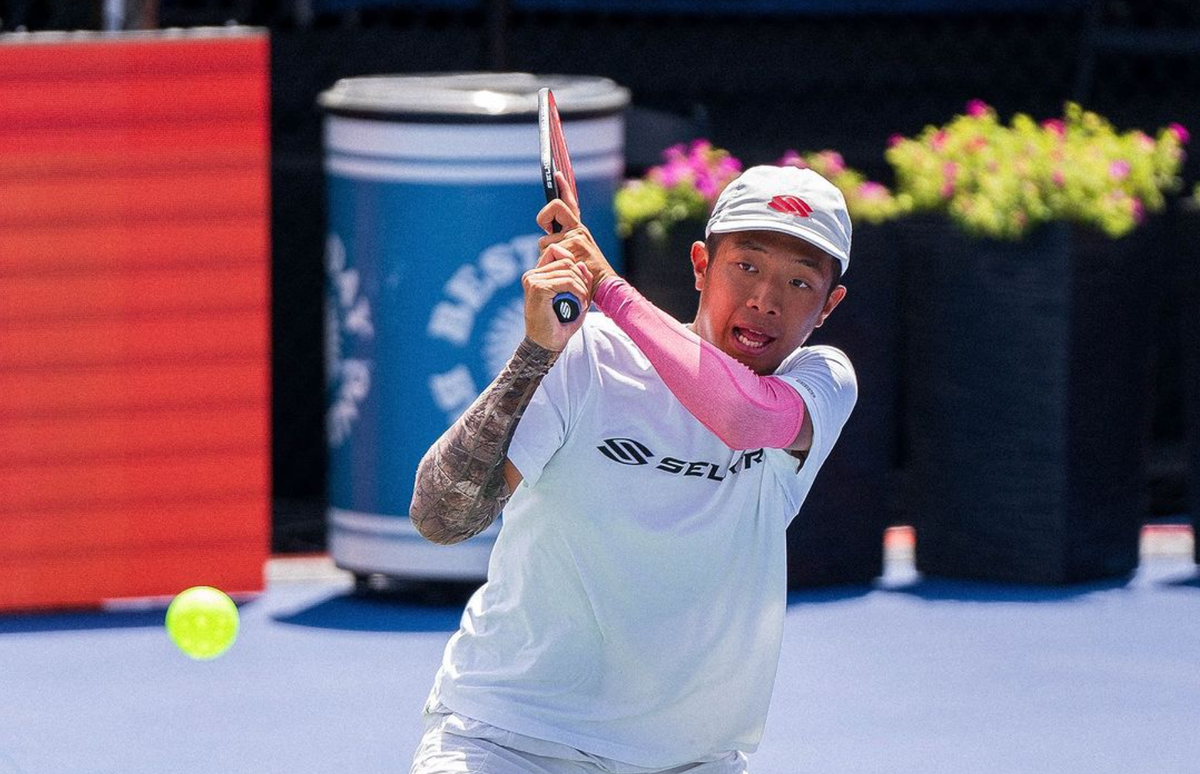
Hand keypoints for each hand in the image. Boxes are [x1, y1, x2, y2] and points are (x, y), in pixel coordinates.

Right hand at [522, 243, 592, 351]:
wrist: (546, 345)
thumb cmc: (559, 324)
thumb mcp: (575, 298)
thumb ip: (580, 281)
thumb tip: (581, 263)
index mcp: (536, 275)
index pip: (555, 251)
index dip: (572, 262)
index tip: (580, 284)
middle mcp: (531, 275)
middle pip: (566, 261)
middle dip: (581, 278)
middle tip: (584, 297)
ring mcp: (533, 280)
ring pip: (569, 270)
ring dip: (582, 287)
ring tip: (582, 303)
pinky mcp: (538, 288)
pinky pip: (567, 281)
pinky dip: (579, 292)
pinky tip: (581, 305)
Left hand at [536, 171, 617, 295]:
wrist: (605, 286)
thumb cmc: (588, 276)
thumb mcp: (576, 257)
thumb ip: (563, 244)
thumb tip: (546, 237)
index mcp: (579, 231)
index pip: (570, 204)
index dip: (564, 188)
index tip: (557, 174)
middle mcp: (579, 229)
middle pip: (555, 207)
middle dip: (544, 215)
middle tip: (545, 228)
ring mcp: (577, 235)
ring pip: (545, 238)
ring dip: (547, 254)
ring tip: (563, 266)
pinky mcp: (574, 243)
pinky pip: (549, 248)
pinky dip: (550, 261)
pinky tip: (564, 269)